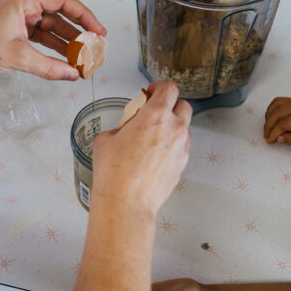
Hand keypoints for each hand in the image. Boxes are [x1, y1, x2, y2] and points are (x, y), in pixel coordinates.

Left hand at [0, 0, 105, 80]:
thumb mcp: (18, 57)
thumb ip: (49, 67)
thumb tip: (72, 74)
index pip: (64, 1)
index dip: (86, 16)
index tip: (98, 31)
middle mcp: (24, 0)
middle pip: (60, 12)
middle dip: (78, 31)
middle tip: (95, 45)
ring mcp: (20, 12)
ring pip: (52, 24)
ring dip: (67, 40)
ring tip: (83, 56)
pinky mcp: (17, 24)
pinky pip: (42, 32)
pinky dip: (53, 44)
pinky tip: (66, 58)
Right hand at [90, 81, 190, 216]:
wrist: (126, 203)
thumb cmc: (113, 172)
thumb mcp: (106, 139)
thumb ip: (123, 126)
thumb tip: (129, 129)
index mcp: (155, 115)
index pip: (169, 89)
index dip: (159, 87)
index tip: (150, 92)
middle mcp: (174, 128)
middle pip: (184, 105)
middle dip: (170, 105)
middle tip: (154, 113)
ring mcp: (181, 148)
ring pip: (184, 128)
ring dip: (172, 127)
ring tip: (153, 138)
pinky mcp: (182, 165)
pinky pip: (181, 147)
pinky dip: (172, 146)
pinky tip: (155, 156)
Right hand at [263, 97, 290, 146]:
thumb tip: (279, 138)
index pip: (283, 124)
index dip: (274, 133)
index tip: (269, 141)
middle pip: (277, 113)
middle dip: (268, 126)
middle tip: (266, 136)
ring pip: (275, 105)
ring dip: (268, 116)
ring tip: (268, 128)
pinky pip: (278, 100)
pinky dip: (271, 109)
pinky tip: (271, 118)